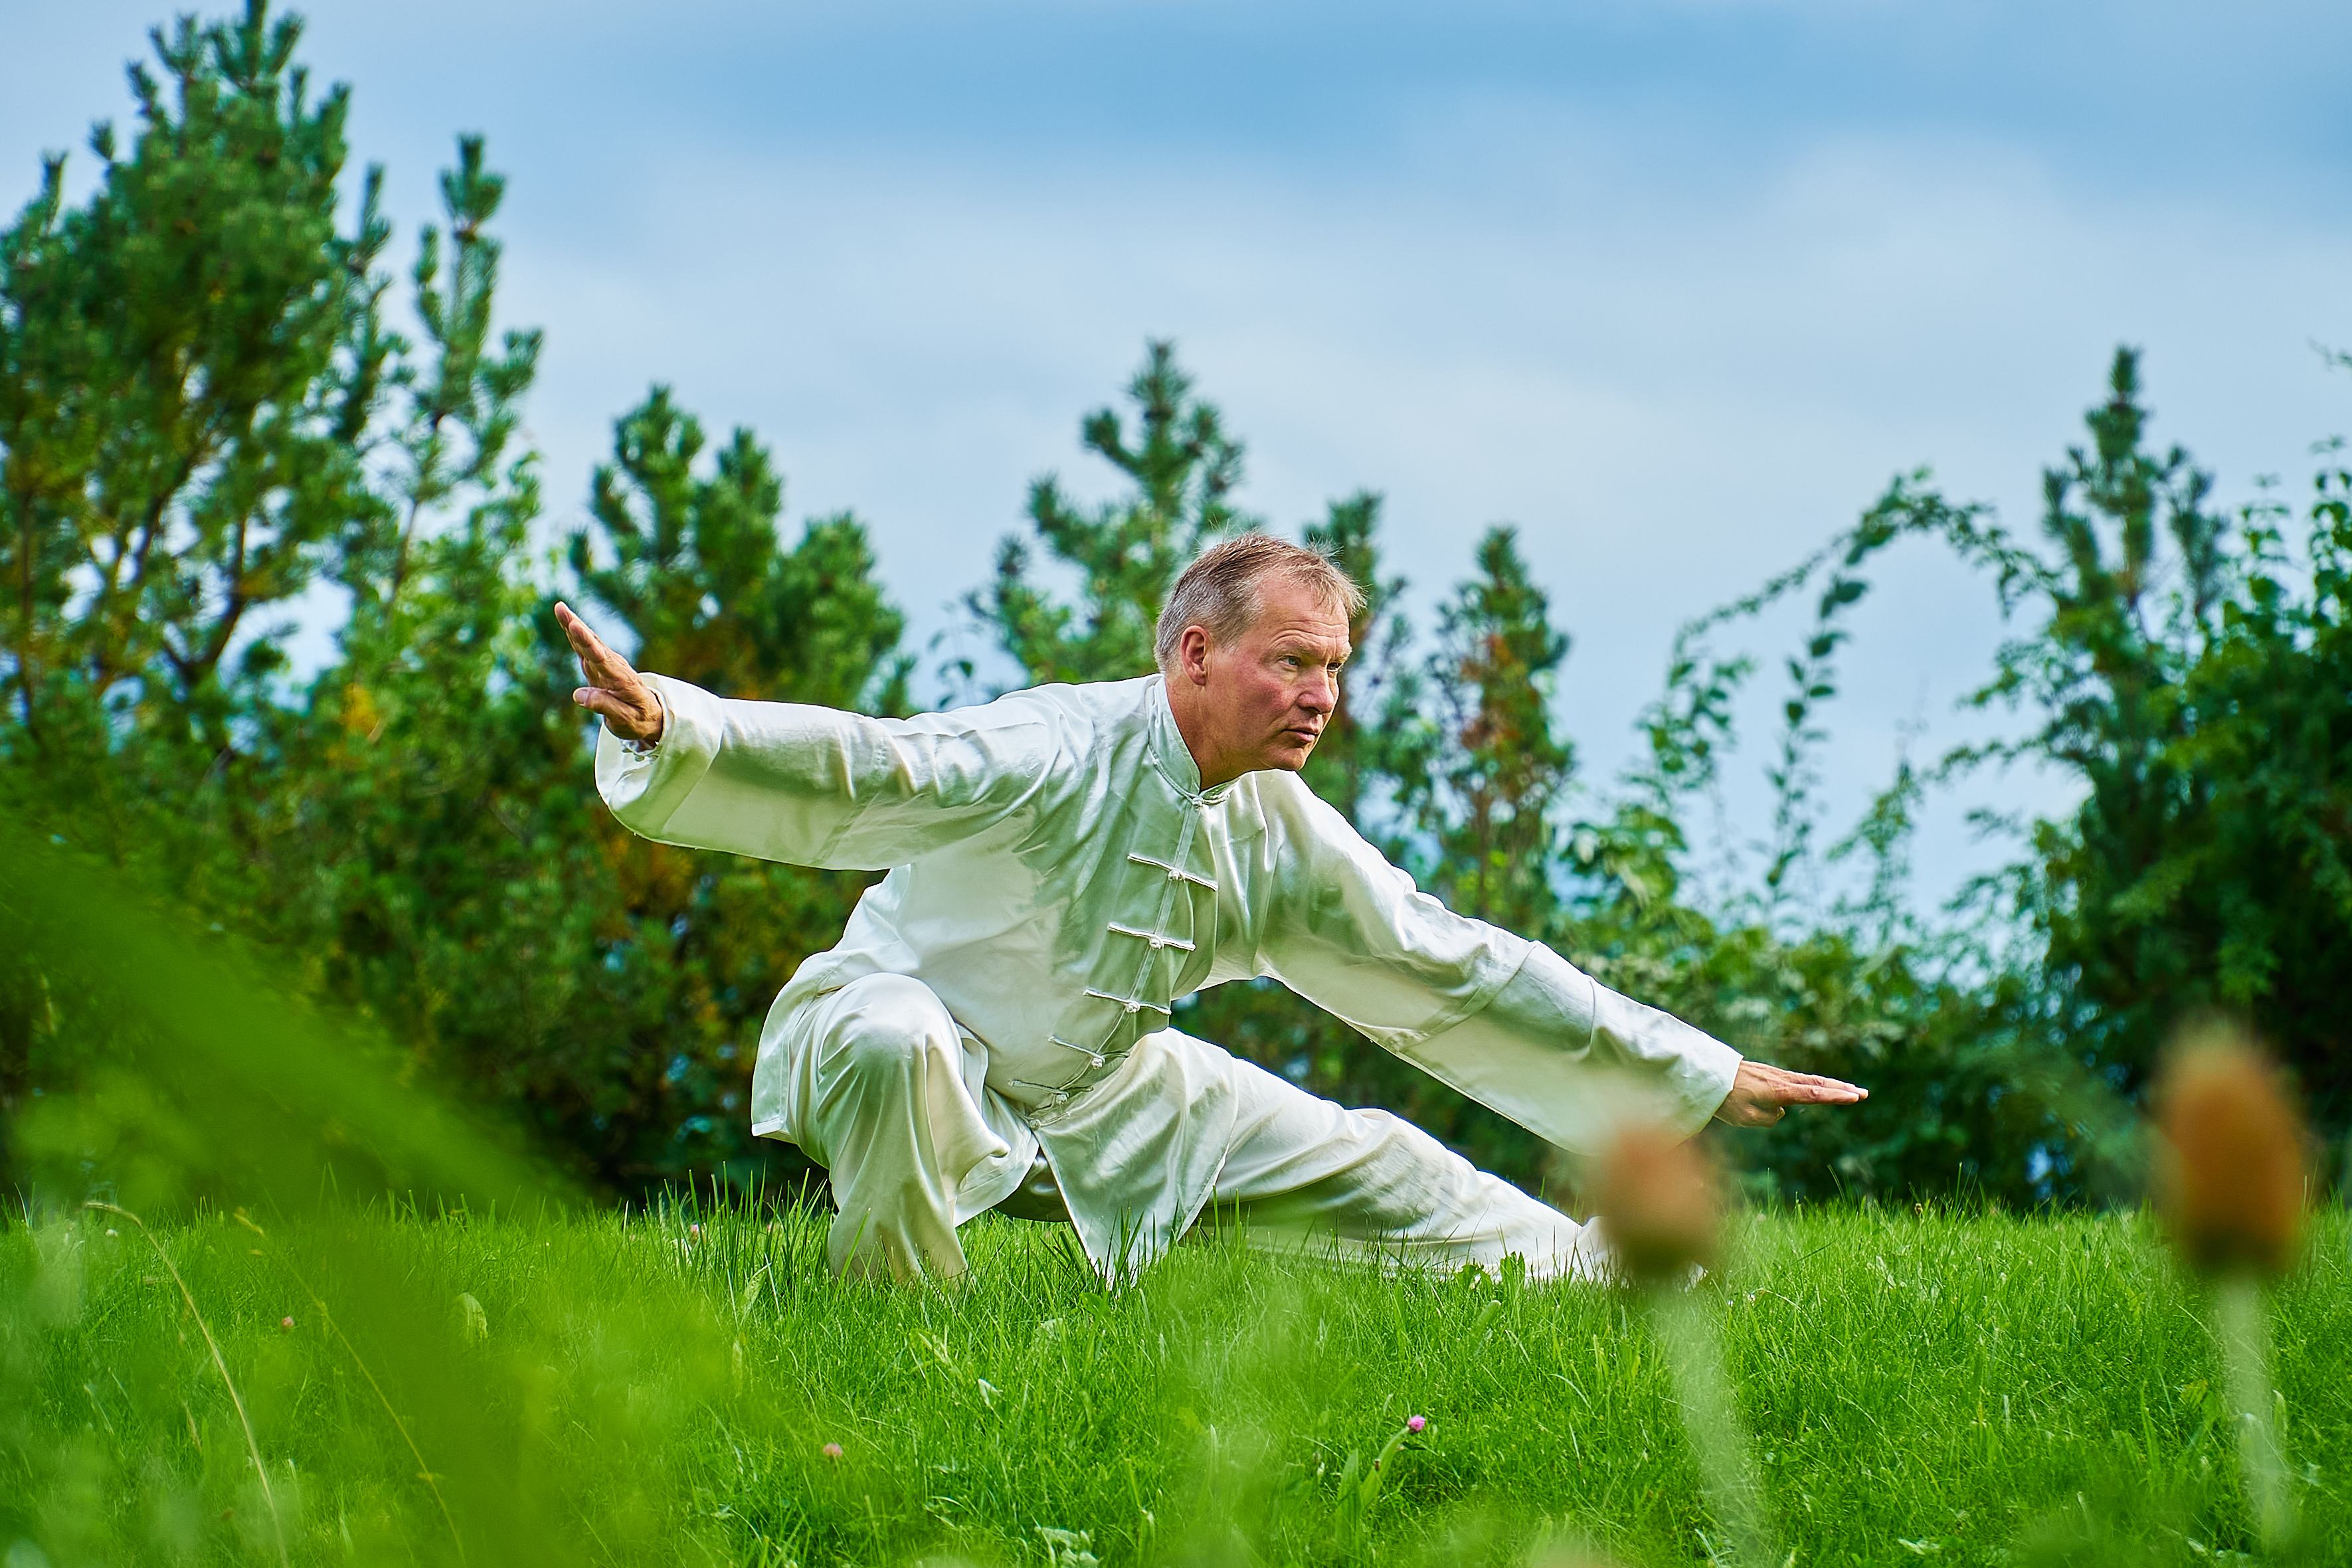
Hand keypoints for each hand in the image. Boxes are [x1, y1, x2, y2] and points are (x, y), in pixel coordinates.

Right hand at [555, 602, 663, 742]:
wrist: (652, 716)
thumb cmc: (639, 720)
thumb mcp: (625, 720)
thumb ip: (604, 705)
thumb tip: (578, 695)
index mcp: (621, 679)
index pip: (601, 658)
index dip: (586, 642)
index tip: (575, 626)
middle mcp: (614, 667)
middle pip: (592, 643)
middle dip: (576, 625)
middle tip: (560, 608)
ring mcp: (607, 665)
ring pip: (588, 642)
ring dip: (574, 625)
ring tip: (560, 608)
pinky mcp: (601, 667)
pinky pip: (586, 649)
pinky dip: (576, 636)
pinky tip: (567, 622)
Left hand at [1714, 1059, 1866, 1126]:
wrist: (1705, 1074)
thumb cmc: (1724, 1099)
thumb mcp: (1744, 1118)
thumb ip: (1767, 1119)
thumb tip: (1780, 1113)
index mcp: (1777, 1091)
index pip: (1811, 1094)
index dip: (1834, 1096)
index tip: (1854, 1096)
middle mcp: (1780, 1080)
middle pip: (1816, 1084)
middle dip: (1842, 1089)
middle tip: (1865, 1093)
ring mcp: (1775, 1075)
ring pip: (1809, 1080)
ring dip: (1831, 1084)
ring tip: (1851, 1088)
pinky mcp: (1769, 1074)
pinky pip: (1797, 1079)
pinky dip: (1815, 1082)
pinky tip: (1820, 1086)